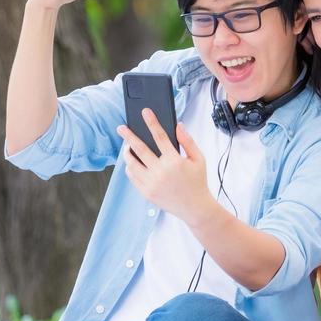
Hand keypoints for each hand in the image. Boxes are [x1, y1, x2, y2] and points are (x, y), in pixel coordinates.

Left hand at [116, 111, 213, 227]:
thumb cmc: (197, 181)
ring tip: (126, 146)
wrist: (195, 208)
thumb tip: (177, 125)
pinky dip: (129, 167)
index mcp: (175, 161)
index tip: (145, 112)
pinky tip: (131, 162)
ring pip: (132, 163)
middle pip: (140, 149)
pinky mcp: (146, 192)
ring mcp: (152, 183)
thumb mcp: (198, 159)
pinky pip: (132, 176)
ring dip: (127, 152)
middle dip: (128, 136)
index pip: (160, 136)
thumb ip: (187, 141)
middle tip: (121, 128)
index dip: (152, 122)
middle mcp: (161, 172)